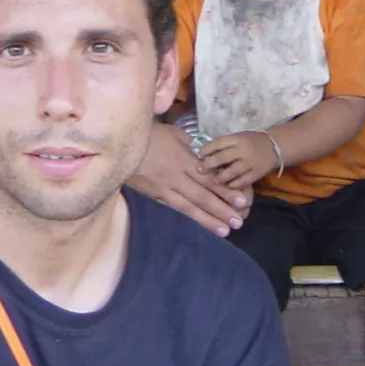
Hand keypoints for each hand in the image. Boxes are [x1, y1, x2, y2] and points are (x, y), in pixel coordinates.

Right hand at [128, 125, 249, 236]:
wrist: (121, 145)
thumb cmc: (151, 136)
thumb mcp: (175, 134)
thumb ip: (192, 146)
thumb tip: (206, 156)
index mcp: (184, 160)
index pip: (210, 179)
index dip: (226, 192)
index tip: (243, 201)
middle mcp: (176, 178)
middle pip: (203, 197)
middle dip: (222, 210)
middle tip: (239, 222)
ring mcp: (164, 190)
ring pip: (189, 208)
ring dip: (207, 220)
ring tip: (224, 231)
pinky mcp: (154, 196)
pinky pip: (175, 208)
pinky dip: (188, 217)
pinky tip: (198, 224)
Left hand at [199, 131, 279, 190]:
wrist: (275, 147)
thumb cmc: (252, 141)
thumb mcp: (238, 137)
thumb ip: (225, 144)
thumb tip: (205, 153)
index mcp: (237, 139)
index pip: (218, 143)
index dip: (206, 150)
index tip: (198, 156)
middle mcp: (243, 150)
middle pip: (222, 158)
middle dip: (208, 165)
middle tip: (200, 170)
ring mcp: (250, 163)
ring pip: (231, 172)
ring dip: (219, 177)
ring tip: (213, 180)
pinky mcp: (256, 174)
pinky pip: (241, 182)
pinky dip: (232, 185)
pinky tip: (227, 186)